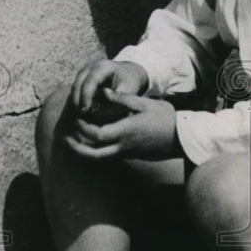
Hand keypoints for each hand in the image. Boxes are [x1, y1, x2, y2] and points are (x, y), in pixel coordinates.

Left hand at [65, 93, 179, 160]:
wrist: (182, 138)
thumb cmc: (165, 118)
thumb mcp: (144, 104)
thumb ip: (122, 99)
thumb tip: (103, 92)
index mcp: (125, 131)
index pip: (95, 134)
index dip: (82, 129)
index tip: (77, 119)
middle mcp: (123, 145)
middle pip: (93, 154)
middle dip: (77, 148)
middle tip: (67, 139)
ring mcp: (128, 153)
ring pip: (100, 158)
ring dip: (85, 152)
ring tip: (76, 142)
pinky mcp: (132, 155)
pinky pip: (110, 155)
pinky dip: (98, 150)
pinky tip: (96, 140)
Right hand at [71, 59, 148, 116]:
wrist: (130, 73)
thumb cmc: (130, 83)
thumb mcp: (128, 91)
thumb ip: (115, 102)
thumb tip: (97, 113)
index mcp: (104, 67)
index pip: (90, 81)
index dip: (86, 96)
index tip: (85, 111)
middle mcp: (91, 66)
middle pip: (78, 83)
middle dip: (77, 100)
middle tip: (80, 115)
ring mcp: (86, 70)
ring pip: (75, 86)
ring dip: (76, 100)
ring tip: (81, 115)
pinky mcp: (83, 77)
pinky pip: (76, 89)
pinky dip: (78, 99)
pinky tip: (83, 110)